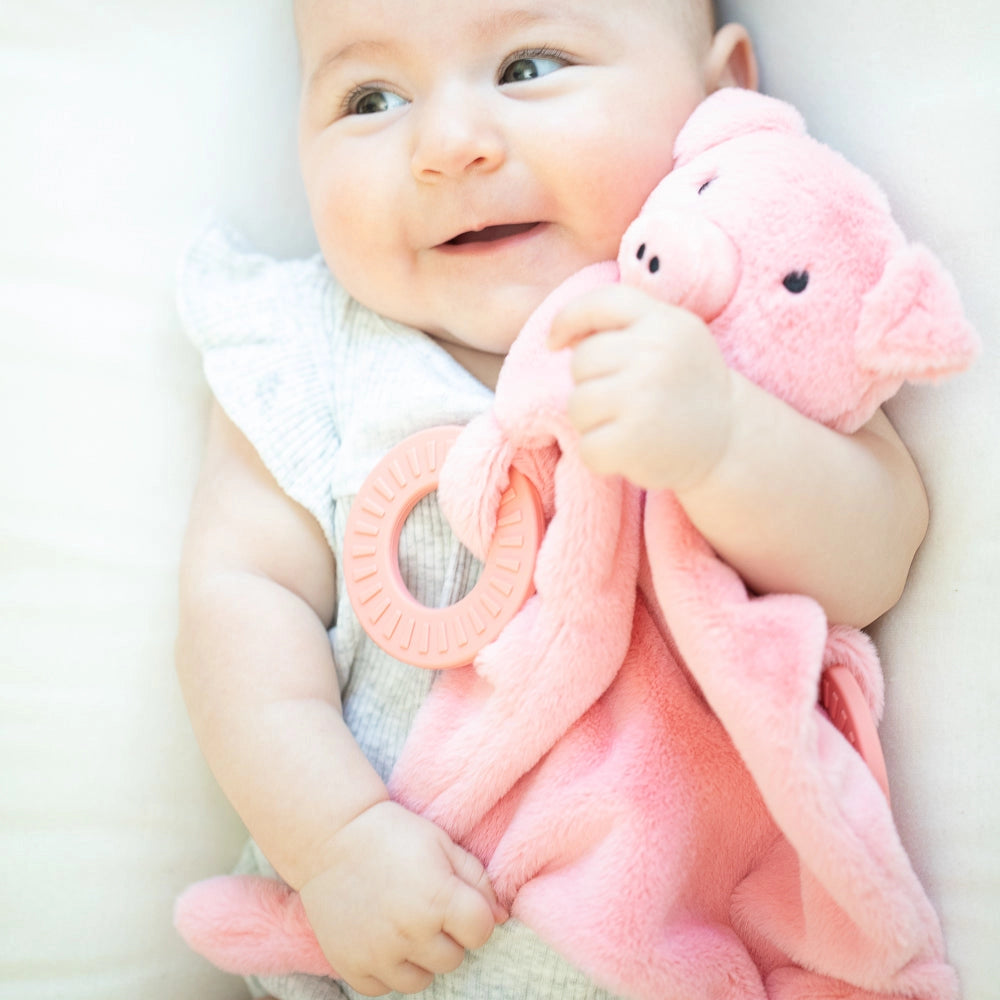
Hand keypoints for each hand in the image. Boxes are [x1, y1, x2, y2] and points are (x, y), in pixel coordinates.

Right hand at [299, 800, 505, 995]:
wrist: (332, 836)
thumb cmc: (394, 834)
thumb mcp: (443, 843)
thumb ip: (478, 880)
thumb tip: (500, 917)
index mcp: (438, 898)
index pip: (481, 932)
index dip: (473, 915)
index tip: (457, 900)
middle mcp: (410, 932)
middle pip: (453, 958)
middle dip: (447, 936)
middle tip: (426, 908)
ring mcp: (378, 953)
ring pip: (421, 980)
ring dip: (420, 958)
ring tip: (406, 925)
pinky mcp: (351, 965)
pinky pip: (383, 988)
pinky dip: (387, 970)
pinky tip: (383, 939)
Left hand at [548, 284, 733, 492]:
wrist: (730, 441)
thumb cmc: (687, 388)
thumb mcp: (673, 339)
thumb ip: (628, 326)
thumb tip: (565, 335)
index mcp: (665, 322)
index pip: (600, 302)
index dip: (567, 319)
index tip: (555, 343)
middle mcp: (655, 354)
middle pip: (582, 361)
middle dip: (589, 383)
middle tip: (621, 401)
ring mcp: (643, 398)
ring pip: (577, 404)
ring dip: (592, 422)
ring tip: (625, 425)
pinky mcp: (632, 441)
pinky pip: (587, 446)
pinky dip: (599, 455)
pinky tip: (627, 451)